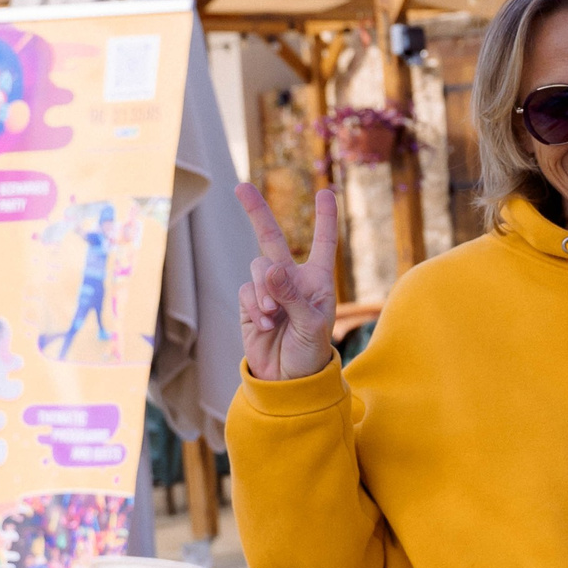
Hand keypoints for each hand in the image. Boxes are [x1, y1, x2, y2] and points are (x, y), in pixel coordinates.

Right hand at [236, 184, 339, 381]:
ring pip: (257, 268)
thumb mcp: (310, 324)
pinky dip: (254, 307)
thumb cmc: (310, 353)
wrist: (287, 381)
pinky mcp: (249, 304)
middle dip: (256, 212)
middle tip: (240, 187)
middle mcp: (291, 280)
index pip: (322, 243)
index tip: (326, 192)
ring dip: (263, 290)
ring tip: (274, 317)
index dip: (324, 218)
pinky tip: (264, 326)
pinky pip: (246, 292)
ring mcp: (268, 291)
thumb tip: (270, 268)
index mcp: (317, 281)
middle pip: (271, 239)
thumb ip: (292, 295)